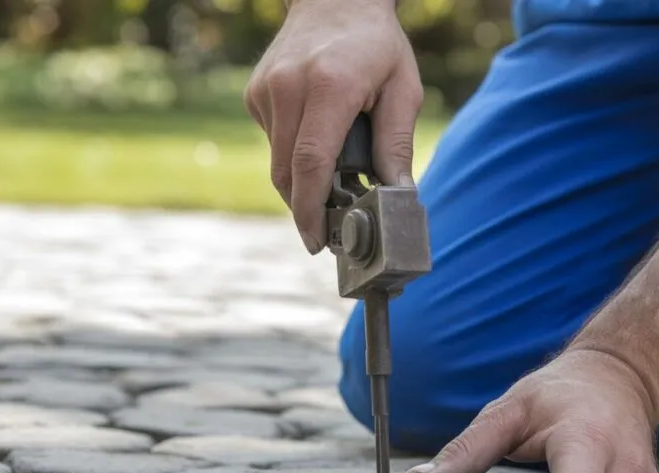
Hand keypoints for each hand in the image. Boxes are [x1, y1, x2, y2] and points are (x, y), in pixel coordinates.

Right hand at [244, 0, 423, 252]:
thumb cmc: (377, 45)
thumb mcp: (403, 89)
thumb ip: (396, 144)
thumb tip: (398, 196)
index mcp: (329, 86)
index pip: (311, 163)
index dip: (310, 211)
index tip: (317, 241)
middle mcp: (290, 87)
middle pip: (287, 172)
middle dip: (305, 209)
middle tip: (328, 230)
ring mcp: (266, 90)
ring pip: (277, 163)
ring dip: (302, 183)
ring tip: (332, 182)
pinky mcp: (255, 94)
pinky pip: (273, 143)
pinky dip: (294, 155)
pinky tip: (318, 136)